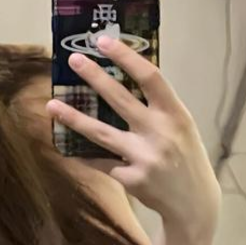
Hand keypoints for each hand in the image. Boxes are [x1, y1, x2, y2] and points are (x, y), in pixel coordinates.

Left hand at [46, 37, 220, 233]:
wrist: (194, 203)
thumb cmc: (185, 157)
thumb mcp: (181, 127)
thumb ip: (158, 108)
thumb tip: (121, 81)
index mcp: (176, 114)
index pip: (150, 78)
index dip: (126, 57)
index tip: (105, 42)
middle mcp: (160, 133)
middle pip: (120, 99)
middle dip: (95, 77)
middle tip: (73, 60)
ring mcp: (144, 158)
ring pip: (101, 133)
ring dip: (74, 118)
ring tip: (51, 105)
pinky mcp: (131, 180)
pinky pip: (100, 163)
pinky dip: (82, 156)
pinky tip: (65, 149)